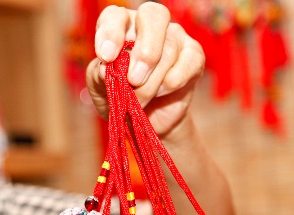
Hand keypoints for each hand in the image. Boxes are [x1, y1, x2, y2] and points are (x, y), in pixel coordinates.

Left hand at [86, 2, 204, 137]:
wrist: (142, 122)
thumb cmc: (119, 98)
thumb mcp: (101, 88)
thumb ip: (100, 75)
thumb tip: (106, 68)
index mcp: (121, 26)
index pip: (115, 15)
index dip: (111, 32)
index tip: (106, 57)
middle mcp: (148, 25)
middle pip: (153, 16)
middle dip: (144, 51)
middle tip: (133, 80)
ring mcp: (174, 37)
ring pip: (168, 47)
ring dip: (152, 81)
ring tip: (139, 101)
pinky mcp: (193, 55)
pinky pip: (189, 62)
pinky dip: (172, 81)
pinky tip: (160, 92)